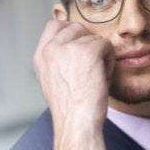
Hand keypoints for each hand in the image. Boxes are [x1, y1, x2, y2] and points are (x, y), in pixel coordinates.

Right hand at [33, 20, 114, 149]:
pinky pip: (106, 45)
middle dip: (87, 43)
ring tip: (96, 75)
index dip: (70, 31)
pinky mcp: (88, 51)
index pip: (53, 25)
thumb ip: (58, 59)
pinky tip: (103, 78)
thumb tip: (74, 43)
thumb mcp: (53, 79)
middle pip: (76, 27)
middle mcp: (51, 49)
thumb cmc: (69, 109)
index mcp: (41, 56)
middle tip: (90, 66)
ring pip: (93, 37)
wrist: (76, 123)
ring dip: (99, 53)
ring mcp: (68, 48)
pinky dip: (109, 61)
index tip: (79, 45)